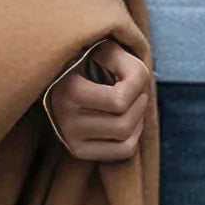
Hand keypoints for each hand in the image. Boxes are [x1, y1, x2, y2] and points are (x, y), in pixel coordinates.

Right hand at [46, 38, 151, 162]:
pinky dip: (133, 138)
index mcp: (69, 90)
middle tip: (138, 92)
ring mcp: (70, 138)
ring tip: (134, 104)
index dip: (136, 88)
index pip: (119, 102)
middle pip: (123, 125)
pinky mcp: (78, 150)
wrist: (67, 73)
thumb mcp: (109, 50)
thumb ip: (128, 66)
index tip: (130, 75)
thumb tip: (135, 91)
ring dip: (138, 121)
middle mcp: (65, 119)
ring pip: (123, 141)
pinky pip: (120, 153)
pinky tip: (129, 121)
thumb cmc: (94, 59)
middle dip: (140, 106)